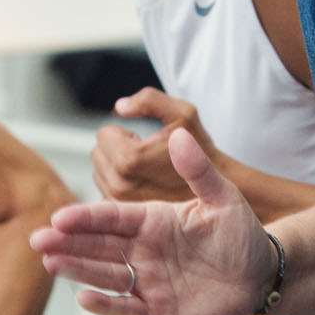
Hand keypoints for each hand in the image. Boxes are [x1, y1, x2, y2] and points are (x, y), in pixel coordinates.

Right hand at [30, 129, 275, 314]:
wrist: (261, 276)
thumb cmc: (243, 234)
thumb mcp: (224, 198)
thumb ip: (199, 171)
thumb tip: (179, 136)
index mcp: (153, 220)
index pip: (112, 217)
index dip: (86, 217)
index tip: (60, 216)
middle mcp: (143, 248)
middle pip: (98, 244)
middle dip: (67, 242)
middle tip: (38, 240)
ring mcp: (148, 279)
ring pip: (104, 273)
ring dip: (76, 268)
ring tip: (49, 263)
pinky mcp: (156, 310)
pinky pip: (126, 306)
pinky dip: (106, 303)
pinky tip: (84, 297)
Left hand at [91, 87, 218, 202]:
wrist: (217, 190)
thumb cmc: (200, 151)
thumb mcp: (184, 113)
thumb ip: (149, 100)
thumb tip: (120, 107)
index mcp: (129, 159)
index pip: (104, 134)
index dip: (125, 132)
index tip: (145, 141)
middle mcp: (119, 185)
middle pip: (97, 153)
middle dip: (116, 149)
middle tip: (146, 155)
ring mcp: (119, 203)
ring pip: (99, 172)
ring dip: (116, 167)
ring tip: (146, 171)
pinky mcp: (122, 214)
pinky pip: (105, 190)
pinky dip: (118, 184)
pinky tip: (142, 185)